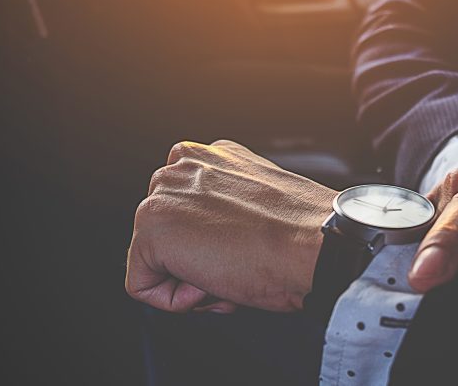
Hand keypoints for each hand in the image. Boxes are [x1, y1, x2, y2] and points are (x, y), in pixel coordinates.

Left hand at [125, 140, 334, 312]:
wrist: (315, 244)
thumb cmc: (303, 233)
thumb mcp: (260, 201)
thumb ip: (227, 204)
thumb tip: (213, 236)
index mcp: (212, 156)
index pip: (186, 211)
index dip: (213, 244)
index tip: (242, 248)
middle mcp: (183, 165)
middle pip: (167, 235)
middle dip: (196, 260)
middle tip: (236, 263)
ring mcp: (163, 194)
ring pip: (153, 259)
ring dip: (188, 277)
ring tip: (228, 270)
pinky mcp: (152, 228)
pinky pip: (142, 284)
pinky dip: (174, 300)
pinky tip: (213, 282)